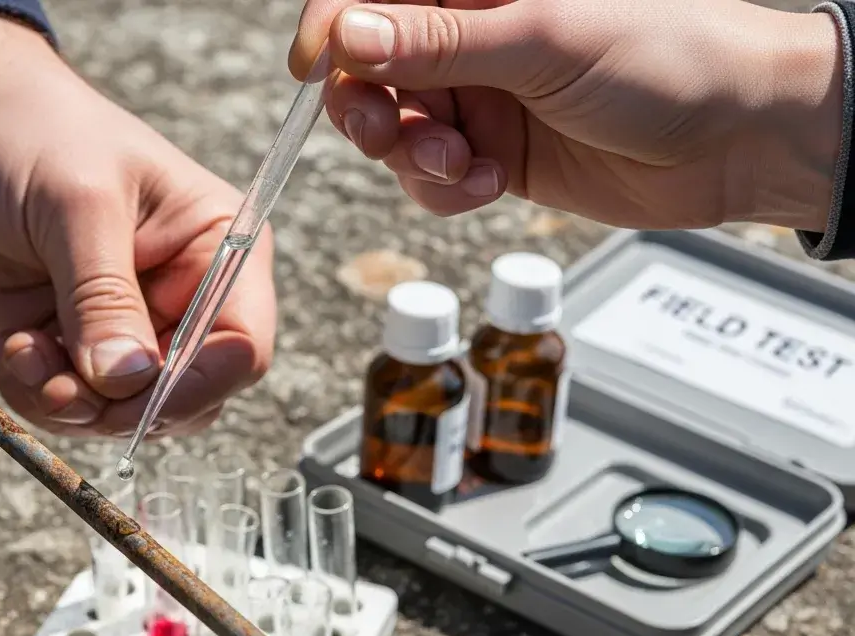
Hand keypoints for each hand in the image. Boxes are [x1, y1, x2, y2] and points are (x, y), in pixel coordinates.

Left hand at [0, 15, 275, 436]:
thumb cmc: (34, 133)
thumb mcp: (78, 206)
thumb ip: (104, 297)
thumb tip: (128, 381)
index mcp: (216, 250)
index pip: (242, 346)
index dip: (200, 383)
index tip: (138, 391)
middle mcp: (180, 299)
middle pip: (187, 399)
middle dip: (123, 406)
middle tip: (67, 384)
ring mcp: (122, 328)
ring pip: (122, 414)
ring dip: (68, 401)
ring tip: (24, 350)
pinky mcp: (67, 346)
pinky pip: (66, 407)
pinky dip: (33, 392)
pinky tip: (12, 346)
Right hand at [288, 0, 843, 231]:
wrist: (742, 137)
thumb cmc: (670, 57)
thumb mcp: (541, 42)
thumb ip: (436, 44)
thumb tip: (348, 33)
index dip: (335, 27)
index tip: (313, 68)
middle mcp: (474, 34)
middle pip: (371, 66)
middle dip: (368, 105)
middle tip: (385, 132)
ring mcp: (482, 94)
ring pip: (397, 128)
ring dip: (411, 155)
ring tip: (456, 164)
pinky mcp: (495, 152)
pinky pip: (431, 177)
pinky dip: (443, 188)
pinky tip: (482, 184)